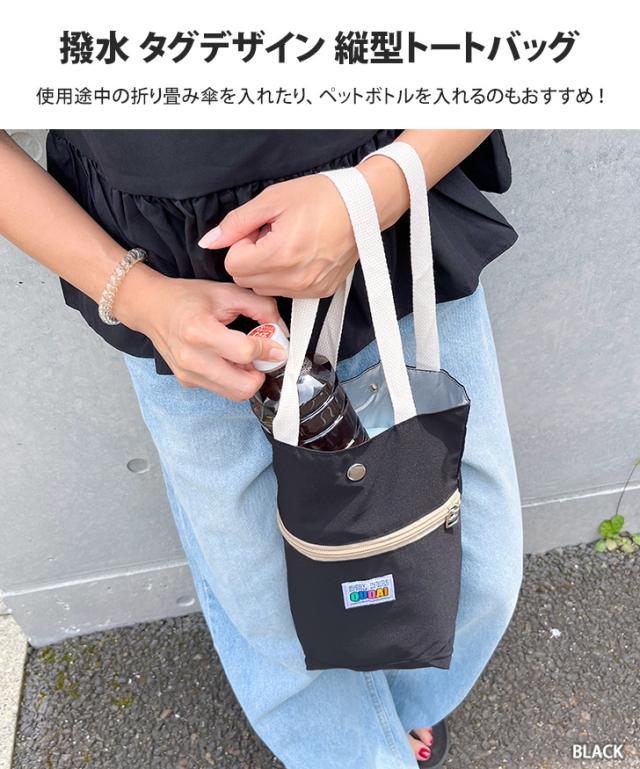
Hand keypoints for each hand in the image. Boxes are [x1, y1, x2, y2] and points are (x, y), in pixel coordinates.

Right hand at [113, 267, 287, 399]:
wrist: (151, 308)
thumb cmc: (187, 298)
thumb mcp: (225, 292)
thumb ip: (259, 306)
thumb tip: (280, 328)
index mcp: (199, 331)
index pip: (246, 352)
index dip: (268, 350)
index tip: (276, 347)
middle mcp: (191, 358)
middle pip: (243, 387)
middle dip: (260, 373)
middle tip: (261, 357)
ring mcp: (188, 374)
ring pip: (234, 393)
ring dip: (247, 378)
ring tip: (243, 356)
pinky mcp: (187, 382)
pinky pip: (221, 389)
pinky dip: (232, 378)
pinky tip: (227, 359)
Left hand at [197, 156, 408, 298]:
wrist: (363, 207)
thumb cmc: (321, 197)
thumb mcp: (272, 199)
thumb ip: (236, 223)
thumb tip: (209, 242)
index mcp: (280, 254)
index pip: (234, 265)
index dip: (241, 244)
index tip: (259, 230)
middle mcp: (295, 279)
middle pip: (246, 280)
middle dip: (252, 258)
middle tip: (273, 235)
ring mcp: (309, 289)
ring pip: (265, 289)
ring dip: (267, 269)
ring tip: (288, 244)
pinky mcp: (320, 292)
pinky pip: (287, 292)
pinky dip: (285, 276)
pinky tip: (301, 254)